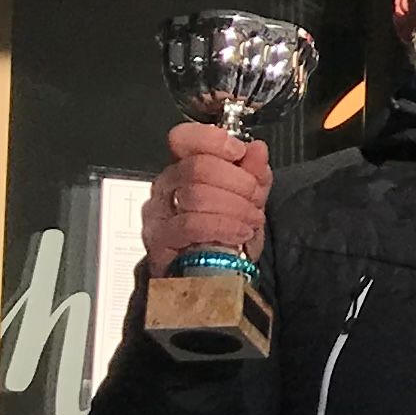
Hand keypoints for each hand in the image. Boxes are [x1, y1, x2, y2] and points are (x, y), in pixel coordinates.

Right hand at [142, 123, 271, 277]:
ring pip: (197, 195)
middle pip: (198, 167)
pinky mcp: (159, 240)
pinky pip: (191, 225)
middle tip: (255, 199)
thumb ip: (253, 172)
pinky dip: (223, 227)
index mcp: (185, 167)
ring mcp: (159, 212)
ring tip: (250, 220)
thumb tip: (256, 149)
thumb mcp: (247, 200)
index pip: (184, 138)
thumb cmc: (223, 233)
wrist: (208, 276)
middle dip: (238, 183)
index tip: (237, 152)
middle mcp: (167, 185)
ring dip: (235, 207)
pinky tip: (239, 232)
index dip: (212, 140)